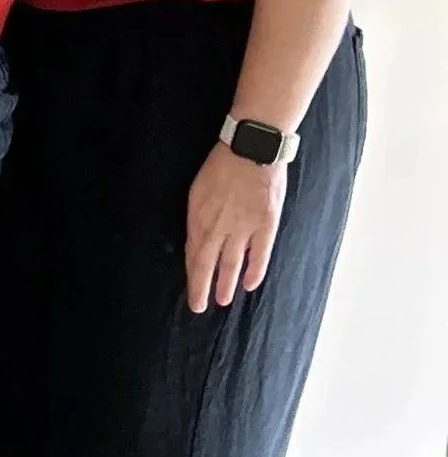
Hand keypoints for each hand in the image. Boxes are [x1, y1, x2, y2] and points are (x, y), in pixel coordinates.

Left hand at [186, 143, 287, 312]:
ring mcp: (243, 227)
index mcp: (199, 215)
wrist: (251, 149)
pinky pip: (259, 254)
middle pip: (207, 262)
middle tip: (199, 306)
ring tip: (222, 300)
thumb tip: (197, 239)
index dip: (192, 273)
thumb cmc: (222, 166)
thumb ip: (199, 216)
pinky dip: (255, 270)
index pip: (192, 252)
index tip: (190, 289)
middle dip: (202, 286)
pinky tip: (250, 284)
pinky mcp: (265, 224)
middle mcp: (218, 225)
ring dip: (227, 283)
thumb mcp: (199, 190)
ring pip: (232, 263)